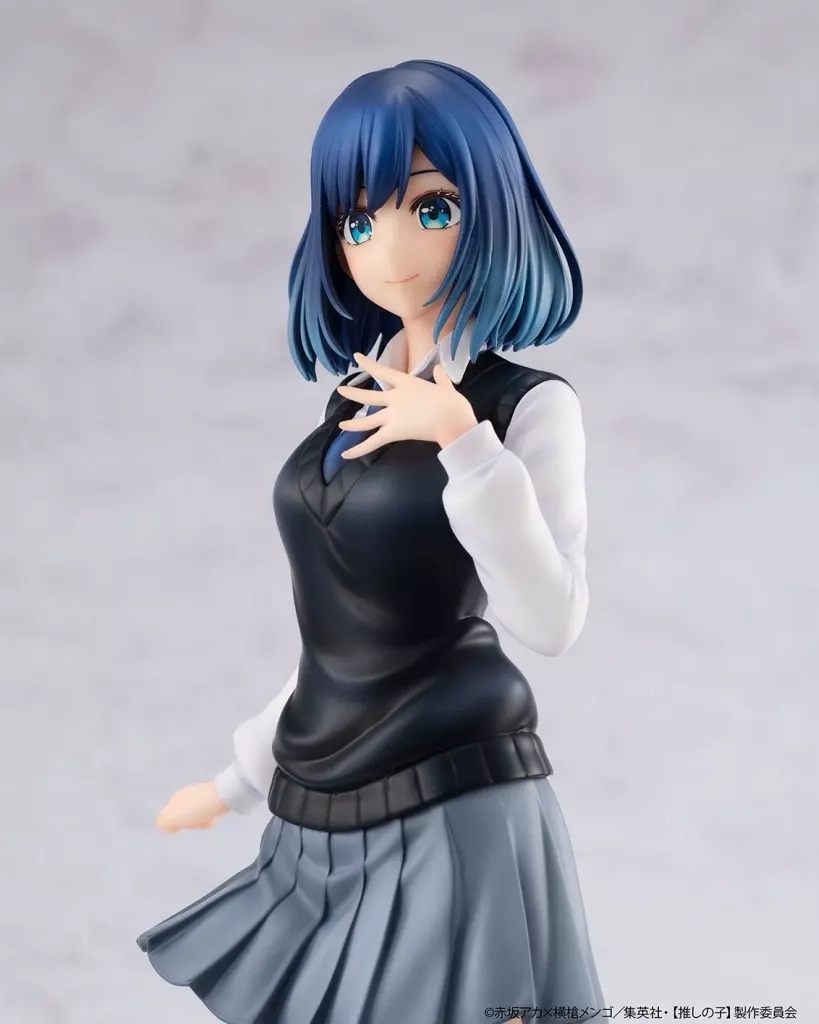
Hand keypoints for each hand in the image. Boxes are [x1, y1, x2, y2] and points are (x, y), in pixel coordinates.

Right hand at [155, 782, 230, 833]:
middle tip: (195, 823)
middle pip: (183, 818)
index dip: (175, 825)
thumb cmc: (197, 808)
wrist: (223, 796)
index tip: (181, 827)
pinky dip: (210, 817)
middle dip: (189, 824)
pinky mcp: (213, 798)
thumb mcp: (174, 817)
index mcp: (175, 797)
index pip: (168, 817)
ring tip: (207, 819)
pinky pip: (208, 813)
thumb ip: (163, 822)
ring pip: (196, 817)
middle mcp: (186, 794)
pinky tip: (214, 817)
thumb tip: (162, 825)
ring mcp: (200, 795)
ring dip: (201, 822)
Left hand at [335, 352, 478, 458]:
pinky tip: (345, 455)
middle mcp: (394, 397)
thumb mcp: (446, 386)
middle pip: (368, 396)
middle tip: (341, 391)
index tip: (357, 358)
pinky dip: (358, 450)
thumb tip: (439, 369)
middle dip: (353, 394)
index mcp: (406, 383)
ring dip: (352, 423)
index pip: (382, 371)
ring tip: (341, 424)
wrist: (453, 420)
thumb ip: (441, 377)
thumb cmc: (452, 404)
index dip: (368, 364)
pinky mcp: (393, 432)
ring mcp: (392, 415)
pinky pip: (372, 443)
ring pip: (366, 421)